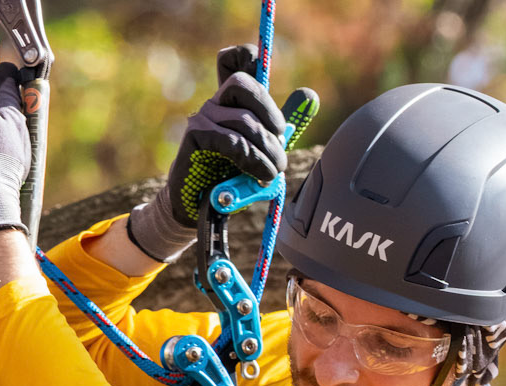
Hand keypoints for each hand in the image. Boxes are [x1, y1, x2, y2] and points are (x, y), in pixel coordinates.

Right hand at [128, 46, 287, 262]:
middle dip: (270, 112)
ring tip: (274, 171)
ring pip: (244, 121)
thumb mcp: (259, 150)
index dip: (251, 57)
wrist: (198, 208)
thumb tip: (310, 95)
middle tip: (281, 141)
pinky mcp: (196, 136)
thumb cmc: (229, 178)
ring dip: (266, 149)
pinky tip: (260, 175)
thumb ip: (279, 127)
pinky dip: (252, 160)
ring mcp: (203, 117)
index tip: (264, 85)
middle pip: (244, 84)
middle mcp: (215, 103)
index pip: (236, 60)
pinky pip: (232, 142)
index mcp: (230, 100)